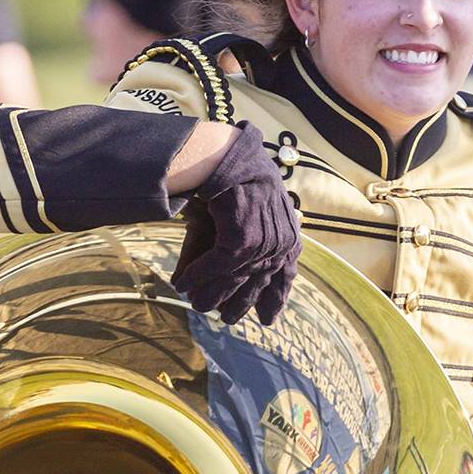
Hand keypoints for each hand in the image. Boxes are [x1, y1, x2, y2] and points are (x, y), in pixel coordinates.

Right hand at [171, 122, 300, 324]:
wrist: (225, 153)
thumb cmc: (230, 182)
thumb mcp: (235, 218)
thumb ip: (227, 252)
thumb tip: (209, 277)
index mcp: (289, 232)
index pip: (285, 273)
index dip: (276, 297)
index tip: (267, 319)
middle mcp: (282, 239)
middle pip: (259, 282)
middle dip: (241, 302)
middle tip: (225, 319)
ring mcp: (266, 239)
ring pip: (236, 277)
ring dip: (213, 293)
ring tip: (197, 306)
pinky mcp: (244, 236)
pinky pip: (219, 265)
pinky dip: (199, 275)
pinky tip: (182, 284)